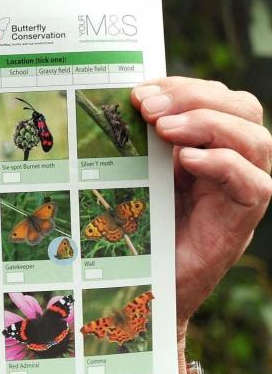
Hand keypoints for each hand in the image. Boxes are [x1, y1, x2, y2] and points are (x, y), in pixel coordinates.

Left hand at [132, 78, 271, 330]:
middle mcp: (235, 162)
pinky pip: (253, 183)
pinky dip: (223, 164)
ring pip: (254, 140)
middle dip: (194, 98)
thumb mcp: (138, 175)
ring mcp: (243, 190)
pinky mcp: (242, 220)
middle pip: (242, 109)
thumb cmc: (138, 229)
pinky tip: (187, 160)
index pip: (216, 97)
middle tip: (147, 106)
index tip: (141, 89)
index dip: (183, 86)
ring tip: (163, 128)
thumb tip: (120, 102)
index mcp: (210, 144)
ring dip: (208, 124)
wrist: (144, 287)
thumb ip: (141, 142)